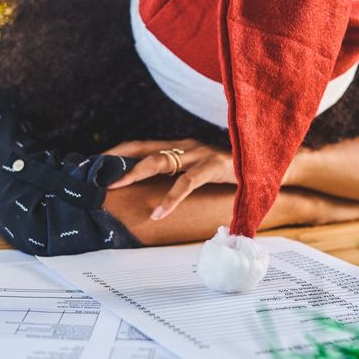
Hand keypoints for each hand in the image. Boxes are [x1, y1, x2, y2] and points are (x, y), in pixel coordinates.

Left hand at [105, 139, 235, 219]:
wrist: (264, 166)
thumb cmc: (230, 172)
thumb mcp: (199, 171)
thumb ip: (179, 174)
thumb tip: (152, 188)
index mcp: (180, 146)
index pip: (141, 145)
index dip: (118, 152)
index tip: (95, 163)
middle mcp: (186, 146)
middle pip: (143, 149)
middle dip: (117, 161)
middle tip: (95, 175)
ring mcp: (199, 154)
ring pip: (159, 161)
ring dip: (134, 173)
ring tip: (114, 187)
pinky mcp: (213, 166)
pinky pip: (186, 183)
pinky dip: (169, 199)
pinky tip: (157, 213)